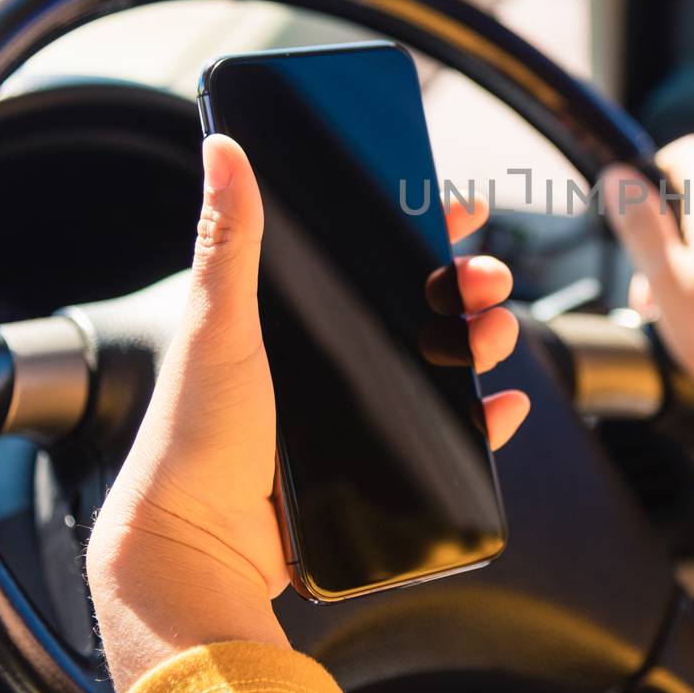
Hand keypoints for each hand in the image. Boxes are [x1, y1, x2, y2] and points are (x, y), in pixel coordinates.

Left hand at [88, 134, 528, 692]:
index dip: (415, 231)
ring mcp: (350, 416)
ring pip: (436, 366)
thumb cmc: (193, 436)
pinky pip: (441, 435)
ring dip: (479, 343)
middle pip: (414, 309)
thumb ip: (228, 240)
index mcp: (289, 322)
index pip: (365, 259)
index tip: (457, 210)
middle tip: (489, 279)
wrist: (197, 545)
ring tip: (495, 335)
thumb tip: (221, 146)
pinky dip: (479, 419)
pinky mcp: (372, 466)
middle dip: (464, 287)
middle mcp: (323, 363)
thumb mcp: (218, 326)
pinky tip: (500, 406)